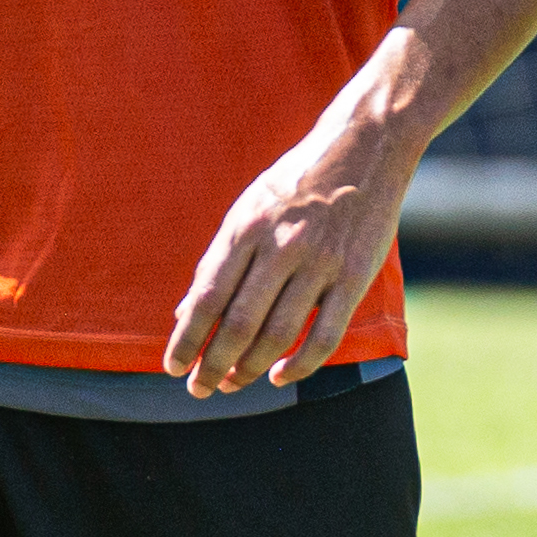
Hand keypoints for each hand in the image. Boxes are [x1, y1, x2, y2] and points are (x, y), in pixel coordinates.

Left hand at [165, 105, 414, 397]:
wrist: (364, 148)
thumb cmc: (296, 183)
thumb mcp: (248, 208)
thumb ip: (219, 260)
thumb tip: (186, 313)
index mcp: (247, 226)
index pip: (208, 297)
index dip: (187, 338)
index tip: (172, 367)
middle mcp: (282, 245)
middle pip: (239, 323)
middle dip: (213, 364)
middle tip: (199, 388)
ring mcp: (321, 261)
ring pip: (278, 334)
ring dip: (250, 369)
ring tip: (232, 385)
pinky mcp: (355, 275)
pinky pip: (326, 335)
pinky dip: (300, 365)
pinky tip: (279, 376)